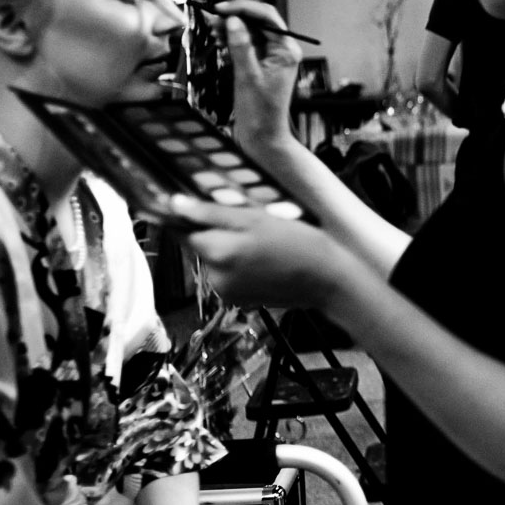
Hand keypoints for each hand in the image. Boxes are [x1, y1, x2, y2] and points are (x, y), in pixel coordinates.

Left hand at [171, 195, 343, 308]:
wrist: (328, 279)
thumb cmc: (300, 244)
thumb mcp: (257, 217)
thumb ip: (212, 212)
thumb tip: (175, 204)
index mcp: (218, 252)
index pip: (183, 230)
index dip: (196, 217)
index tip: (210, 210)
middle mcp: (216, 277)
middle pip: (202, 245)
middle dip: (219, 233)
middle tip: (252, 224)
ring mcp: (227, 292)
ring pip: (217, 260)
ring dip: (231, 249)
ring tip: (263, 244)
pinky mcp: (239, 300)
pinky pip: (229, 276)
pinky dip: (241, 266)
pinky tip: (265, 260)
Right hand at [203, 0, 301, 152]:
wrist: (262, 137)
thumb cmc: (260, 112)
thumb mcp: (247, 76)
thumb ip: (240, 46)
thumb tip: (232, 21)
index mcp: (286, 50)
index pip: (267, 17)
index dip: (243, 9)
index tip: (221, 9)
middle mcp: (281, 51)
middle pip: (258, 22)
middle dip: (235, 17)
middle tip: (212, 17)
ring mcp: (271, 57)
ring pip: (250, 31)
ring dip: (231, 27)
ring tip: (213, 27)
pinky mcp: (260, 64)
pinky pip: (246, 44)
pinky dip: (232, 39)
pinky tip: (219, 39)